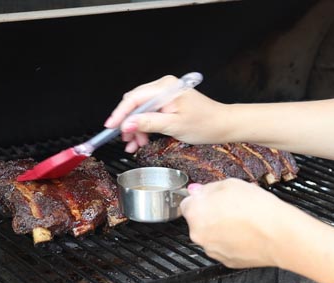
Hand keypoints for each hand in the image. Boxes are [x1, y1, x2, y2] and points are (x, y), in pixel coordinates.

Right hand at [104, 75, 227, 152]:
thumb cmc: (205, 123)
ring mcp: (165, 94)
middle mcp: (164, 87)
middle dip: (128, 124)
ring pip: (140, 111)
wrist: (222, 124)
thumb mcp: (174, 126)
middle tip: (125, 140)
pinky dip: (144, 126)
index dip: (120, 114)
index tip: (110, 127)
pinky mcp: (167, 102)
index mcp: (165, 88)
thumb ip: (149, 123)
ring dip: (135, 128)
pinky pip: (149, 113)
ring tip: (134, 144)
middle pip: (135, 104)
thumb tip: (128, 123)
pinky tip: (141, 139)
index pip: (134, 99)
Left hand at [180, 179, 307, 268]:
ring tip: (242, 220)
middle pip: (198, 221)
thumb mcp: (230, 184)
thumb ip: (208, 188)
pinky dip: (231, 241)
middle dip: (211, 214)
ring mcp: (212, 250)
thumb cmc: (257, 208)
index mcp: (195, 213)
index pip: (186, 204)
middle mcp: (198, 235)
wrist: (278, 234)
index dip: (201, 199)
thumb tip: (197, 191)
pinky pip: (224, 247)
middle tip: (231, 207)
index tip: (212, 198)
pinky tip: (246, 233)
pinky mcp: (226, 261)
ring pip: (211, 235)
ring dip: (221, 228)